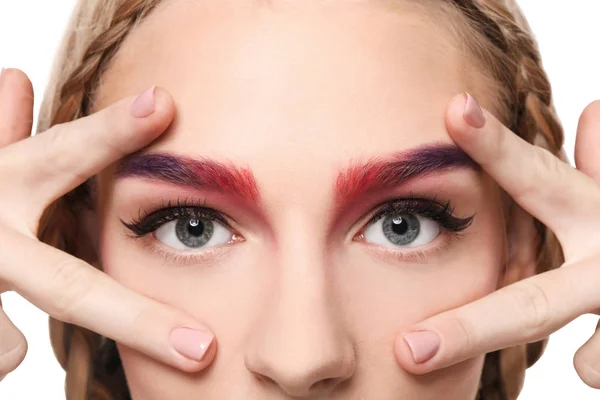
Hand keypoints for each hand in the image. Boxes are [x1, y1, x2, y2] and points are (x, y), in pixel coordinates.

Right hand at [0, 69, 215, 379]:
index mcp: (0, 185)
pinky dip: (2, 347)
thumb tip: (18, 78)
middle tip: (202, 350)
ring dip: (13, 346)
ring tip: (45, 339)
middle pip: (68, 287)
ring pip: (6, 346)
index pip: (60, 156)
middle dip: (138, 322)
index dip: (110, 132)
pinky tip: (5, 341)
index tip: (163, 105)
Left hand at [394, 92, 599, 387]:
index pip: (539, 177)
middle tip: (410, 350)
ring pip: (589, 361)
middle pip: (534, 302)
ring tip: (567, 343)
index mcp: (597, 213)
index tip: (454, 110)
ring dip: (590, 356)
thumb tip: (590, 110)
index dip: (496, 146)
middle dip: (470, 329)